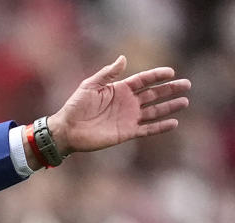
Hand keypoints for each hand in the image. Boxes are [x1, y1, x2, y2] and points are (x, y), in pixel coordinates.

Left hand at [47, 55, 190, 155]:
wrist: (67, 130)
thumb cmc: (75, 107)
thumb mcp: (90, 86)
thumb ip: (107, 73)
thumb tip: (124, 58)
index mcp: (119, 89)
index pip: (143, 80)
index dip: (157, 76)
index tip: (171, 72)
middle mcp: (127, 102)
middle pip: (153, 94)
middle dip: (170, 89)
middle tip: (186, 84)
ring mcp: (128, 118)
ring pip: (154, 111)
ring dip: (169, 107)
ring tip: (184, 101)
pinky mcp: (126, 132)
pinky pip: (147, 129)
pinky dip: (160, 127)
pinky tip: (173, 122)